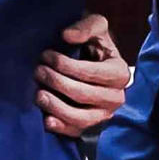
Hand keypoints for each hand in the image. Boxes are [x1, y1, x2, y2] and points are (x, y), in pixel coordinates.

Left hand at [34, 13, 131, 137]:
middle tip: (38, 71)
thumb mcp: (97, 28)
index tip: (46, 55)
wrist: (96, 64)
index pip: (90, 73)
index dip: (65, 65)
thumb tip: (67, 35)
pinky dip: (61, 127)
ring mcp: (105, 115)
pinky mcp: (93, 127)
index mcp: (120, 73)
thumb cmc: (95, 45)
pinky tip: (47, 119)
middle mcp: (117, 98)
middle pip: (82, 95)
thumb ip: (86, 26)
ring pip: (80, 117)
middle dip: (56, 82)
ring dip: (56, 106)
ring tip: (39, 94)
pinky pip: (77, 132)